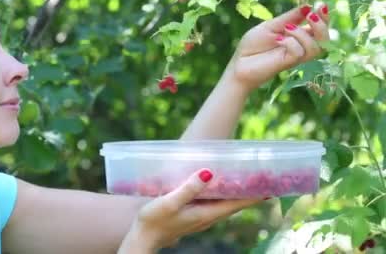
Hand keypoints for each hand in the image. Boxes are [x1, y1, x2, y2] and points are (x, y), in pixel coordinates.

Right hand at [118, 169, 262, 252]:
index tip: (271, 186)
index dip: (254, 196)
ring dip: (238, 194)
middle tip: (265, 179)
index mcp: (205, 214)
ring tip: (249, 180)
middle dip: (250, 193)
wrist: (142, 239)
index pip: (236, 204)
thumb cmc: (153, 221)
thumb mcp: (169, 202)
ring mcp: (200, 218)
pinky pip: (215, 204)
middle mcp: (207, 217)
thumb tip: (208, 173)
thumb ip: (188, 189)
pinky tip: (220, 187)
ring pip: (225, 205)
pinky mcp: (192, 216)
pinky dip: (223, 195)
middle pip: (235, 204)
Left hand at [224, 5, 329, 91]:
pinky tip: (278, 40)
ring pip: (316, 47)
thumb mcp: (271, 25)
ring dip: (303, 33)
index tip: (320, 4)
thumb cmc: (252, 45)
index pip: (318, 27)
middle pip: (324, 39)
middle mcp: (300, 46)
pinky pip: (299, 52)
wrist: (239, 63)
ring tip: (287, 28)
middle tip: (311, 15)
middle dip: (323, 25)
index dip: (323, 16)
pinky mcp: (288, 63)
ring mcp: (295, 56)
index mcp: (297, 35)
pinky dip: (291, 42)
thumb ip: (289, 17)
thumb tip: (308, 6)